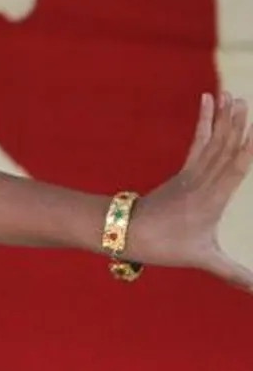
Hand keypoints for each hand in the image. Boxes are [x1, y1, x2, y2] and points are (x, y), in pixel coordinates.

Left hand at [132, 91, 252, 289]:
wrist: (129, 231)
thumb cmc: (167, 246)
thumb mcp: (203, 260)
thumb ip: (234, 274)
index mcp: (211, 199)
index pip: (233, 168)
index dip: (245, 148)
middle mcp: (202, 181)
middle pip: (223, 148)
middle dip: (235, 124)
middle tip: (243, 99)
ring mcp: (192, 174)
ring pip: (212, 141)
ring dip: (223, 119)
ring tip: (231, 96)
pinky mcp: (184, 172)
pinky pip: (198, 142)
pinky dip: (205, 123)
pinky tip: (207, 102)